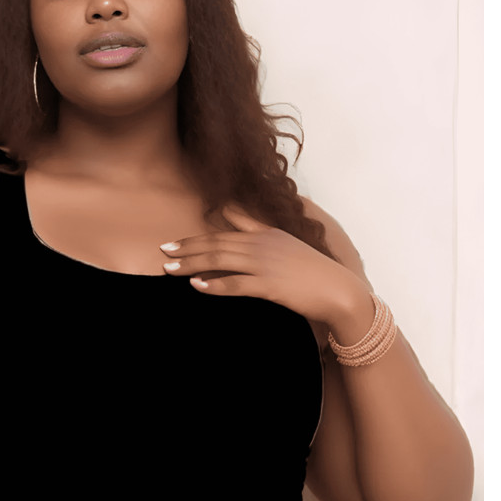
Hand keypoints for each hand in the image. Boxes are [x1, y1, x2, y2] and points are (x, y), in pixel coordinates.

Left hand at [160, 205, 372, 334]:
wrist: (338, 291)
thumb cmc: (310, 271)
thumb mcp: (281, 241)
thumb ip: (252, 225)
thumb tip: (226, 209)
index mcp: (264, 234)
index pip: (222, 233)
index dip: (195, 238)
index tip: (172, 243)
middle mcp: (262, 245)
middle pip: (216, 244)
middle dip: (187, 249)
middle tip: (162, 253)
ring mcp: (266, 264)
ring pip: (221, 261)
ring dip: (192, 265)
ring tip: (168, 269)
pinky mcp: (270, 285)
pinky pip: (237, 284)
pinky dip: (215, 284)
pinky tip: (196, 286)